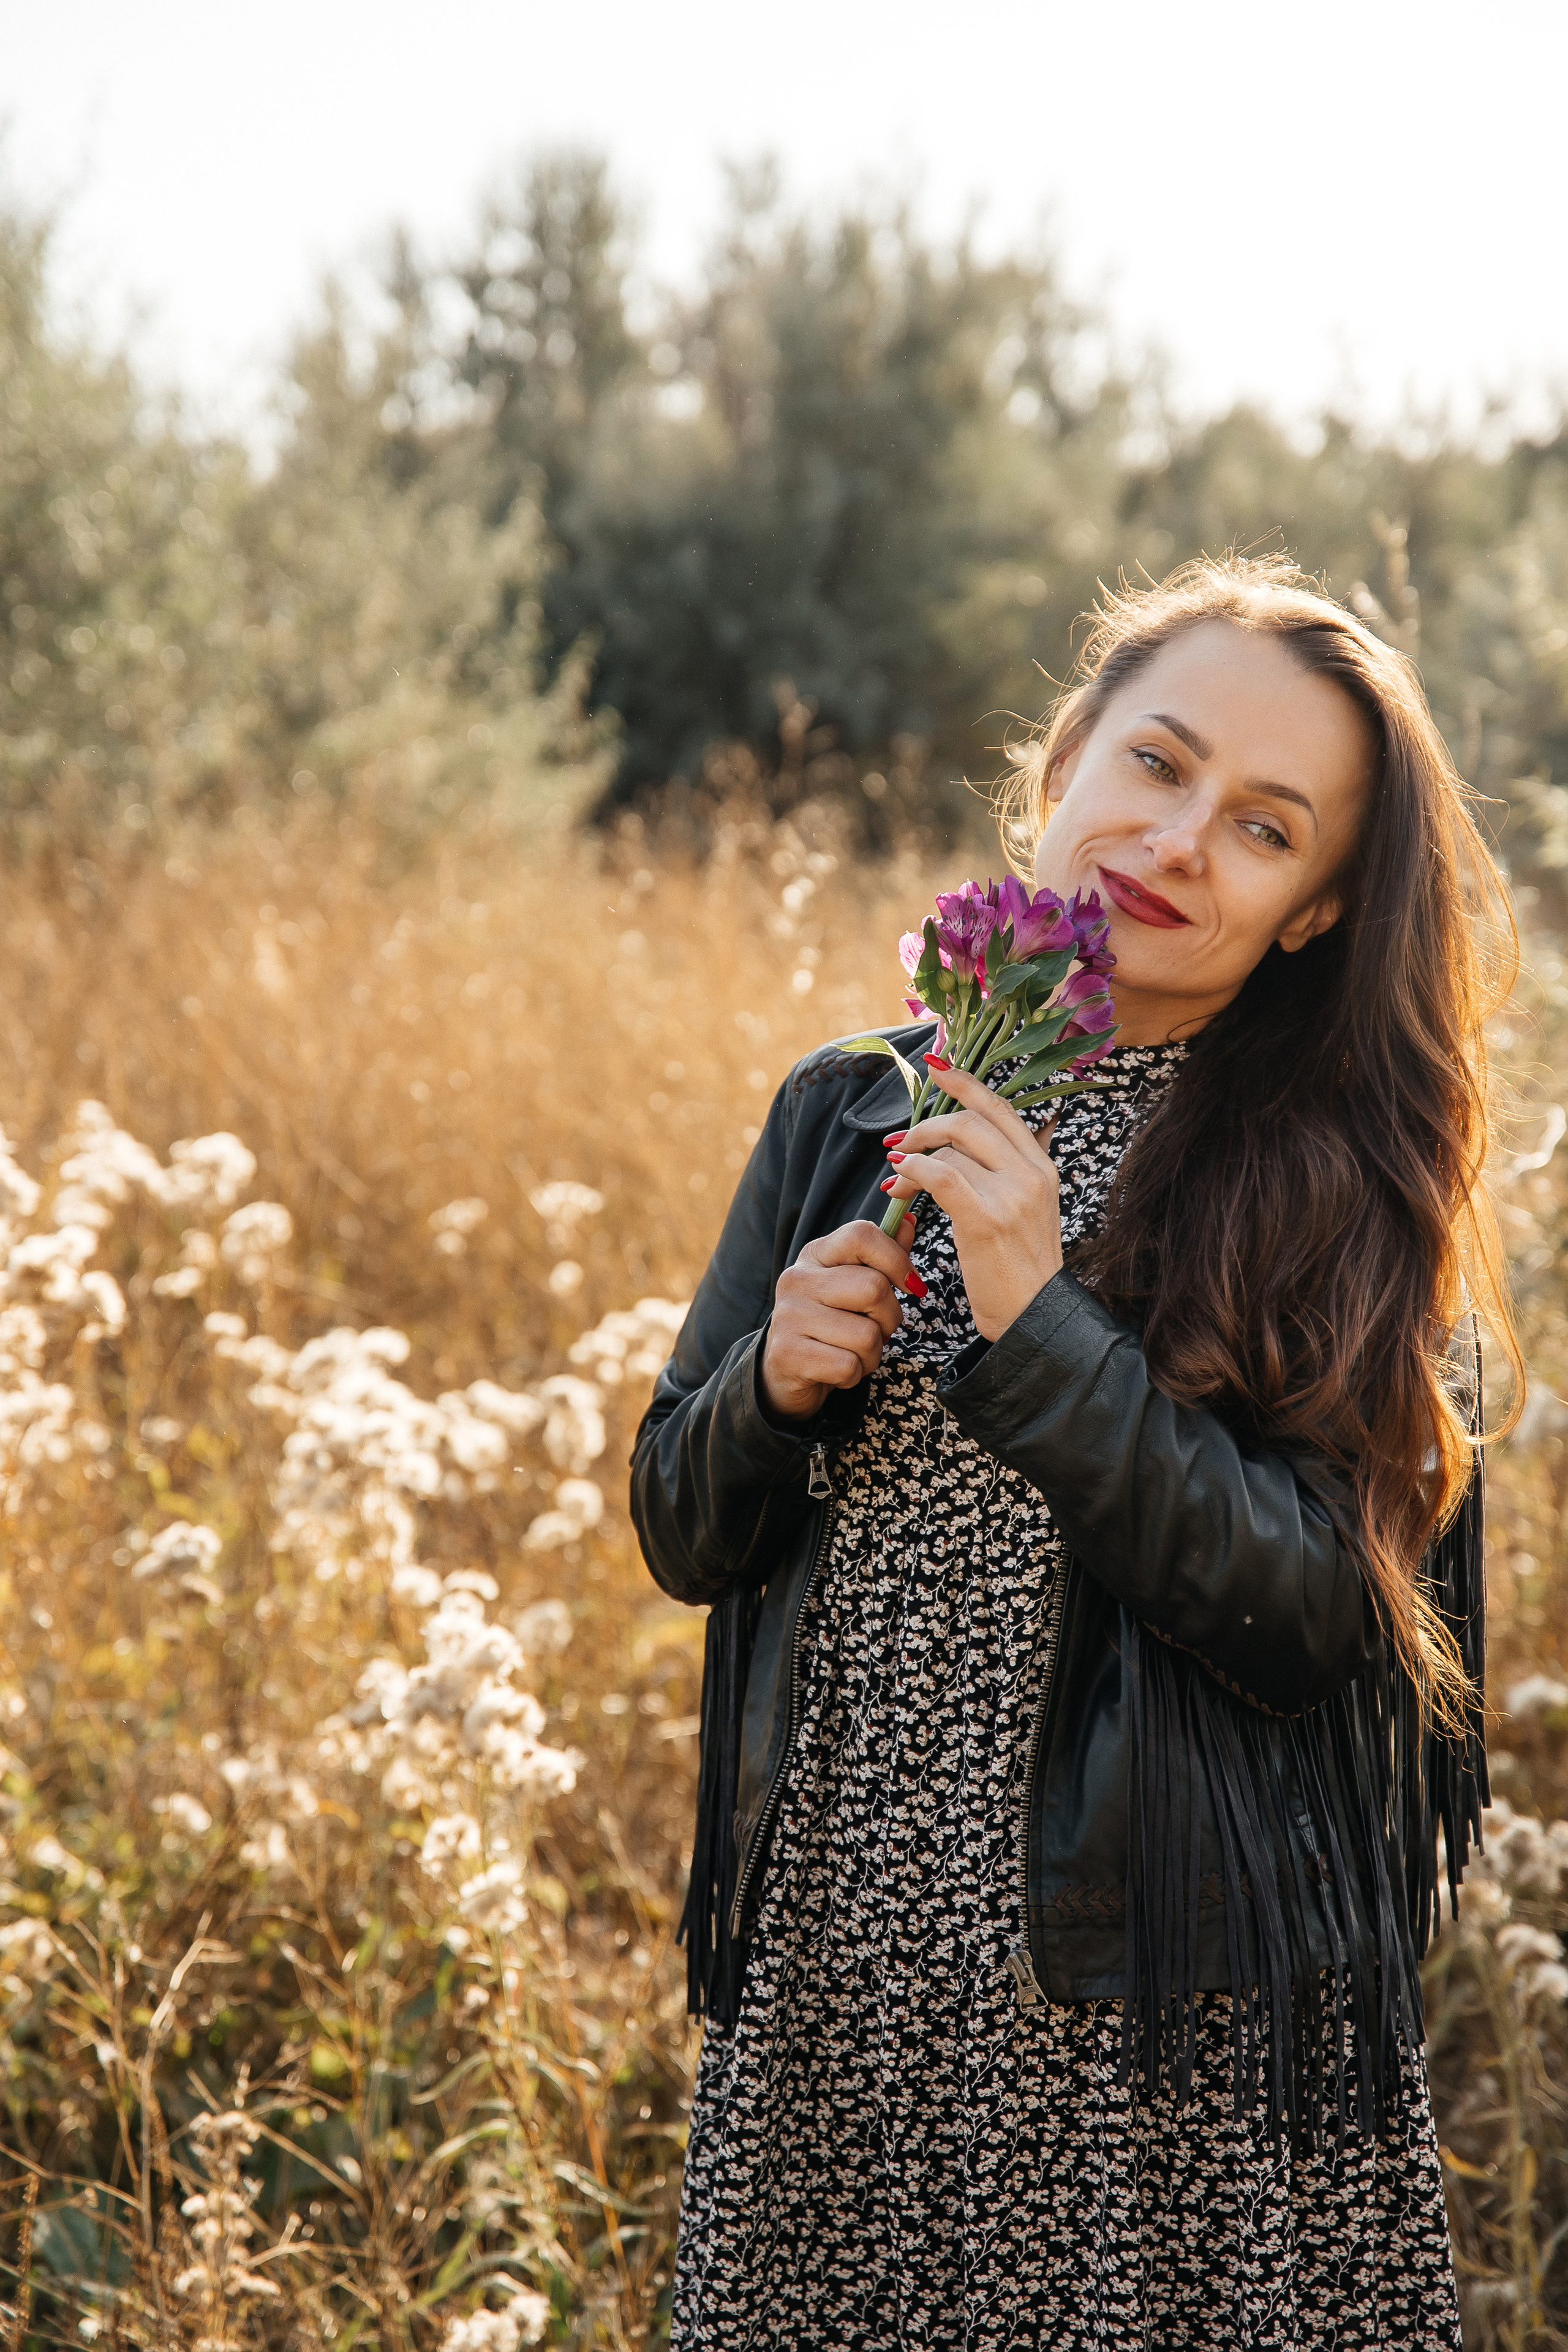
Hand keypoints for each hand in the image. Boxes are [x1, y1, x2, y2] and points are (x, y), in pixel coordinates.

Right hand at [760, 1216, 921, 1421]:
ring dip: (872, 1354)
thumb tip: (909, 1220)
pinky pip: (849, 1366)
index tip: (910, 1285)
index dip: (897, 1259)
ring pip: (867, 1335)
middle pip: (874, 1288)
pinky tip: (838, 1371)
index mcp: (815, 1254)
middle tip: (877, 1330)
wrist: (784, 1372)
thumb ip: (882, 1255)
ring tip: (854, 1353)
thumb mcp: (853, 1285)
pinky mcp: (788, 1354)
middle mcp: (797, 1279)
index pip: (862, 1235)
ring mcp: (788, 1315)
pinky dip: (854, 1375)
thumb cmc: (830, 1324)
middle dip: (890, 1319)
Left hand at [880, 1063, 1062, 1341]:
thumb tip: (968, 1144)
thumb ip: (1005, 1172)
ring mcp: (1012, 1194)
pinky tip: (900, 1182)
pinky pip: (940, 1175)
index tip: (937, 1069)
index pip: (1001, 1108)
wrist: (1035, 1316)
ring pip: (951, 1148)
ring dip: (912, 1157)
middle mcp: (1031, 1173)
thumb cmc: (1019, 1268)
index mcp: (1042, 1166)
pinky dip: (914, 1172)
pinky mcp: (986, 1218)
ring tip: (896, 1179)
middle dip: (925, 1126)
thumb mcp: (1027, 1210)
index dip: (966, 1083)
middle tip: (898, 1144)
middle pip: (969, 1120)